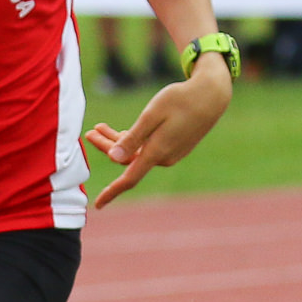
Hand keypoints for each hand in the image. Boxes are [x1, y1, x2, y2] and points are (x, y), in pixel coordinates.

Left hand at [84, 55, 232, 210]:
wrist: (211, 95)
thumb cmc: (180, 100)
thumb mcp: (152, 115)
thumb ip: (133, 138)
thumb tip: (114, 159)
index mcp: (157, 152)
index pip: (129, 178)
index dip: (112, 192)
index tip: (97, 205)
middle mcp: (164, 158)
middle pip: (127, 160)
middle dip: (106, 148)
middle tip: (90, 132)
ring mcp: (170, 153)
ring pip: (136, 152)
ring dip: (117, 141)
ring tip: (99, 127)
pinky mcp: (174, 146)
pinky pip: (147, 148)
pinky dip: (132, 140)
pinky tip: (122, 131)